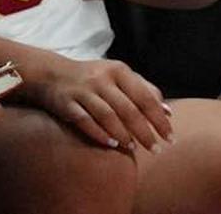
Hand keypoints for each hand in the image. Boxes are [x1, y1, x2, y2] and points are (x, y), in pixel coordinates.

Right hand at [28, 56, 172, 152]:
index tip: (170, 137)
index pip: (145, 97)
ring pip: (108, 116)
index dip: (159, 119)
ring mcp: (82, 90)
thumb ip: (143, 90)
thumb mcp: (118, 76)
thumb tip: (168, 112)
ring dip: (123, 135)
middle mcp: (100, 78)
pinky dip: (99, 134)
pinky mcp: (66, 102)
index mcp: (118, 70)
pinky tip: (111, 144)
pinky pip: (85, 121)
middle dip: (144, 132)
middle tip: (155, 149)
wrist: (50, 73)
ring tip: (133, 148)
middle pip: (128, 110)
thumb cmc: (93, 78)